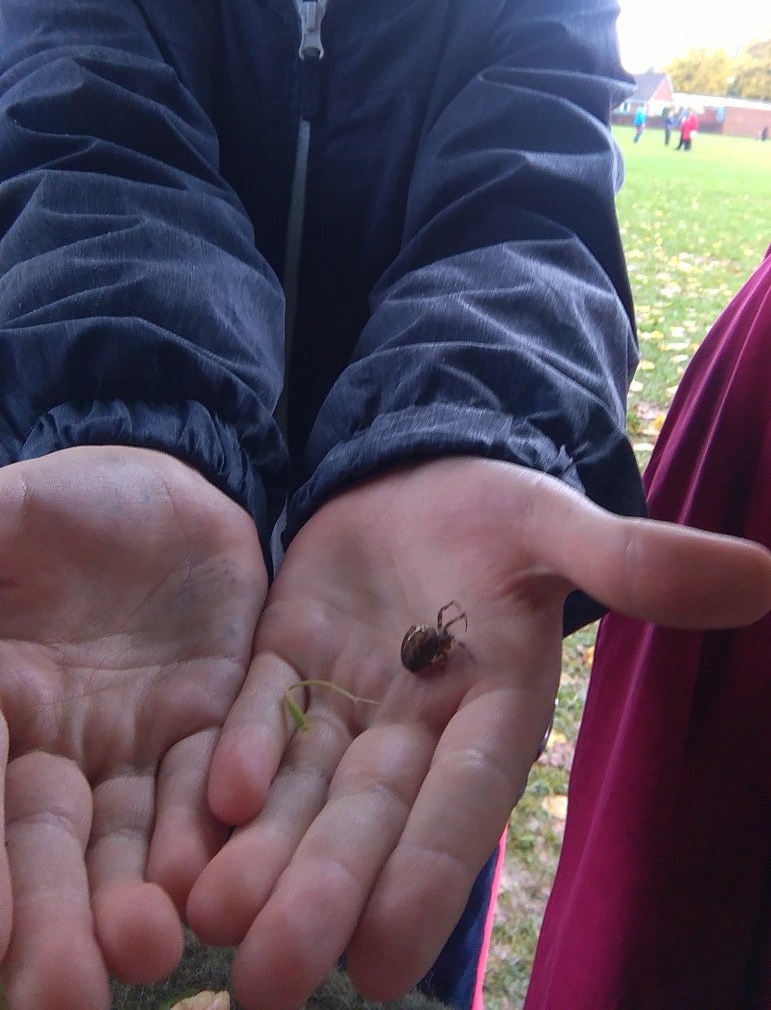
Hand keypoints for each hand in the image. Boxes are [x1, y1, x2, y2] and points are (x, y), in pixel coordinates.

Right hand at [0, 446, 266, 1009]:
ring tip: (149, 947)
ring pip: (133, 837)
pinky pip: (215, 782)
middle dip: (56, 920)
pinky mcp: (216, 724)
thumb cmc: (64, 504)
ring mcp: (136, 746)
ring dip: (137, 896)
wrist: (167, 486)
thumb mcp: (6, 519)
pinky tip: (208, 875)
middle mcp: (57, 753)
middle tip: (66, 997)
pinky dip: (210, 827)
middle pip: (49, 848)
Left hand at [187, 458, 770, 1008]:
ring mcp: (346, 703)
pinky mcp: (287, 664)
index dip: (427, 876)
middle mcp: (415, 731)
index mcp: (491, 713)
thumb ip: (634, 564)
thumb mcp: (558, 529)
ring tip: (210, 916)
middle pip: (366, 818)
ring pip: (301, 789)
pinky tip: (207, 802)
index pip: (461, 805)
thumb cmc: (502, 512)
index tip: (385, 960)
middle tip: (269, 982)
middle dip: (322, 895)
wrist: (421, 476)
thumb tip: (760, 575)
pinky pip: (259, 714)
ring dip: (260, 853)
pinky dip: (234, 757)